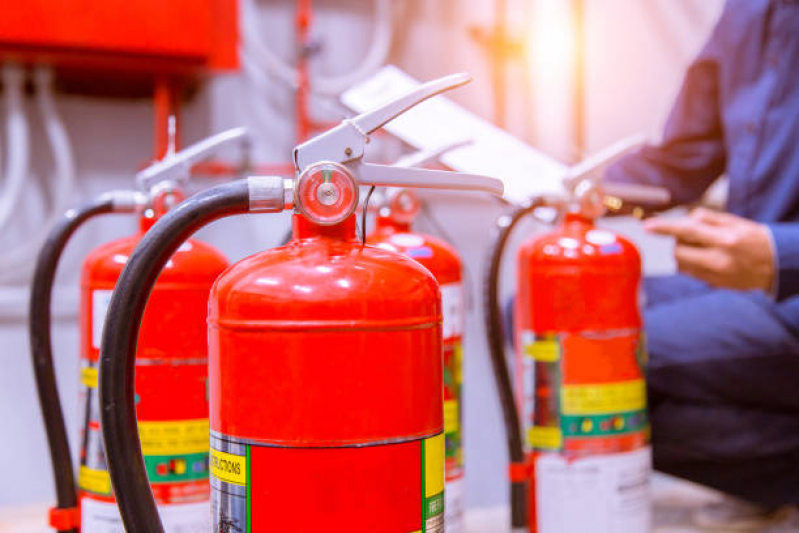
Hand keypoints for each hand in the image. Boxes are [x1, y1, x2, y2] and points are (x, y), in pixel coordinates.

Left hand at [644, 208, 774, 291]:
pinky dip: (692, 263)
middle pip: (678, 252)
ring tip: (704, 248)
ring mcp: (715, 276)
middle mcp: (719, 260)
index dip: (665, 228)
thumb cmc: (756, 240)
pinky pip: (690, 273)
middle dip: (678, 242)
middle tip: (694, 237)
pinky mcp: (713, 285)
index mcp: (726, 240)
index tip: (647, 226)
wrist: (777, 266)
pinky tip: (709, 259)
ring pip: (681, 264)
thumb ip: (709, 219)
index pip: (688, 232)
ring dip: (684, 254)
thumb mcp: (736, 223)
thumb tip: (687, 218)